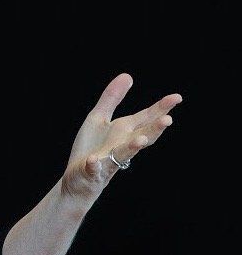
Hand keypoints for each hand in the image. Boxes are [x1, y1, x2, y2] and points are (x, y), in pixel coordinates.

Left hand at [61, 73, 182, 205]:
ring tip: (141, 139)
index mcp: (124, 132)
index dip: (160, 108)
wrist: (78, 178)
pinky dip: (94, 165)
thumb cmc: (92, 147)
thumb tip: (128, 75)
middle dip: (154, 129)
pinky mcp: (91, 171)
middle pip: (141, 136)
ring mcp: (108, 160)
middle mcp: (121, 146)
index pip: (146, 118)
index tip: (177, 97)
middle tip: (168, 120)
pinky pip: (94, 168)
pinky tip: (93, 160)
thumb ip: (112, 98)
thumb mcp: (99, 118)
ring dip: (132, 146)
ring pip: (123, 154)